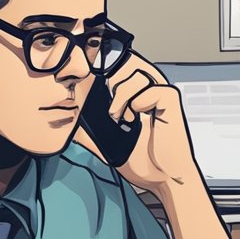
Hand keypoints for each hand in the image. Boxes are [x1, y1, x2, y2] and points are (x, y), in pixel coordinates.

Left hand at [77, 52, 203, 195]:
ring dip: (120, 96)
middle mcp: (149, 87)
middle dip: (109, 78)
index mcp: (135, 92)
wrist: (163, 179)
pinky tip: (137, 120)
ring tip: (120, 118)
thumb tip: (69, 118)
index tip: (85, 74)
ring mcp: (161, 91)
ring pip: (134, 72)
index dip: (100, 63)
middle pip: (125, 59)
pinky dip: (137, 104)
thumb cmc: (142, 160)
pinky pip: (147, 89)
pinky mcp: (170, 99)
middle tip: (107, 105)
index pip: (117, 63)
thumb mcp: (106, 141)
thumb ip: (89, 128)